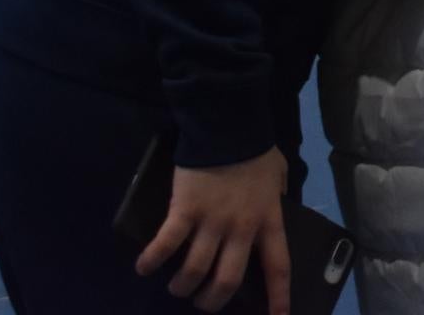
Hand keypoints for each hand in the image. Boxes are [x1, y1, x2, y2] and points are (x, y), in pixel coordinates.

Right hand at [134, 147, 290, 312]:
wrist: (227, 126)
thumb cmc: (255, 151)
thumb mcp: (278, 176)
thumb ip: (276, 198)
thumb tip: (275, 206)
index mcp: (269, 220)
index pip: (278, 267)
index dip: (278, 298)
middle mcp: (241, 229)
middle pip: (227, 281)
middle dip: (212, 300)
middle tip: (203, 302)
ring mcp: (211, 222)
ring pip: (194, 271)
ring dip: (182, 286)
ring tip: (177, 287)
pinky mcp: (183, 211)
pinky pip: (166, 245)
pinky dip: (152, 260)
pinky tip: (144, 267)